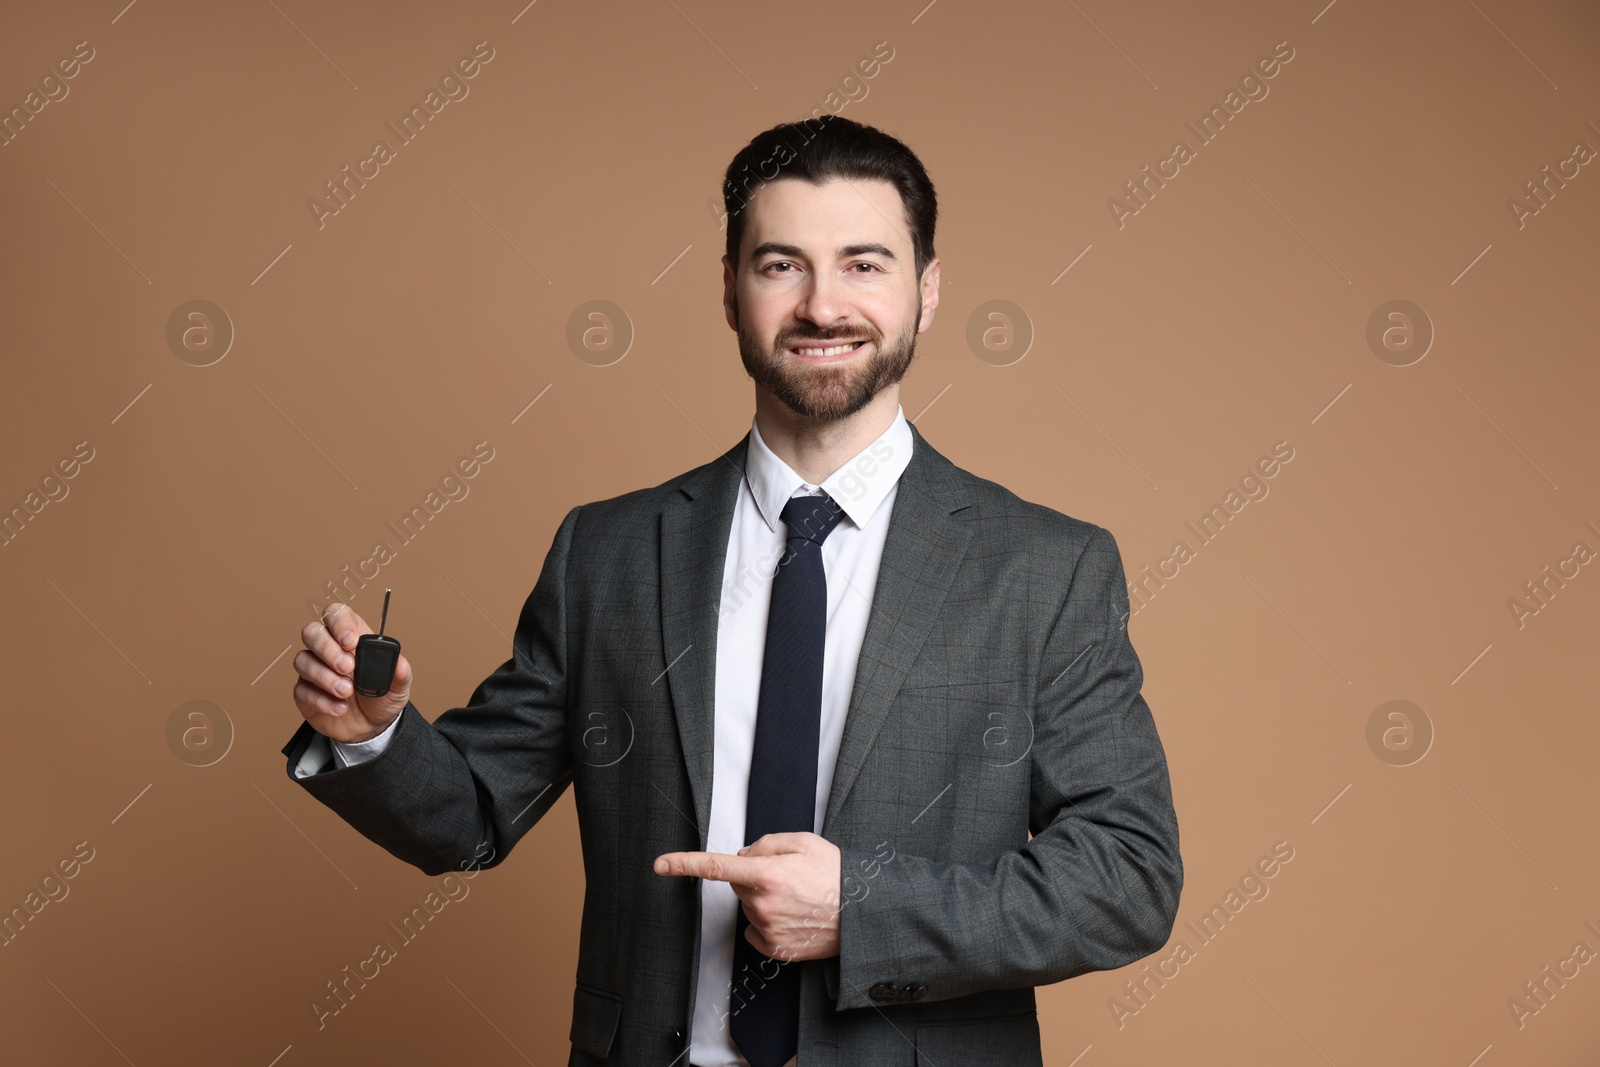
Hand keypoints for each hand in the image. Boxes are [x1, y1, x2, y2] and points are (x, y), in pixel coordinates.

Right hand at [292, 601, 411, 743]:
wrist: (371, 727)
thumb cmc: (381, 698)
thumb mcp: (398, 686)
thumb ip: (400, 674)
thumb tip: (400, 662)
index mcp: (351, 637)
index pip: (336, 614)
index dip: (339, 623)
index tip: (351, 642)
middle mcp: (328, 649)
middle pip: (311, 632)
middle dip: (327, 648)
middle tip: (348, 668)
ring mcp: (314, 669)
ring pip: (303, 660)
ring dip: (325, 676)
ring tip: (347, 692)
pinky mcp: (304, 692)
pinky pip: (302, 690)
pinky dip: (322, 700)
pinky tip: (340, 708)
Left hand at [653, 832, 840, 961]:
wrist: (862, 913)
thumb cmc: (836, 873)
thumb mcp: (804, 842)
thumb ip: (766, 843)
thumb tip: (742, 855)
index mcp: (767, 874)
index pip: (716, 867)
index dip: (685, 864)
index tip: (661, 864)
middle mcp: (762, 904)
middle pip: (738, 884)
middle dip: (753, 876)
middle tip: (787, 876)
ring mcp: (767, 929)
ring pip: (749, 907)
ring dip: (763, 899)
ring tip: (798, 897)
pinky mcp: (774, 949)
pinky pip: (756, 930)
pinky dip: (767, 922)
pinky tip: (793, 916)